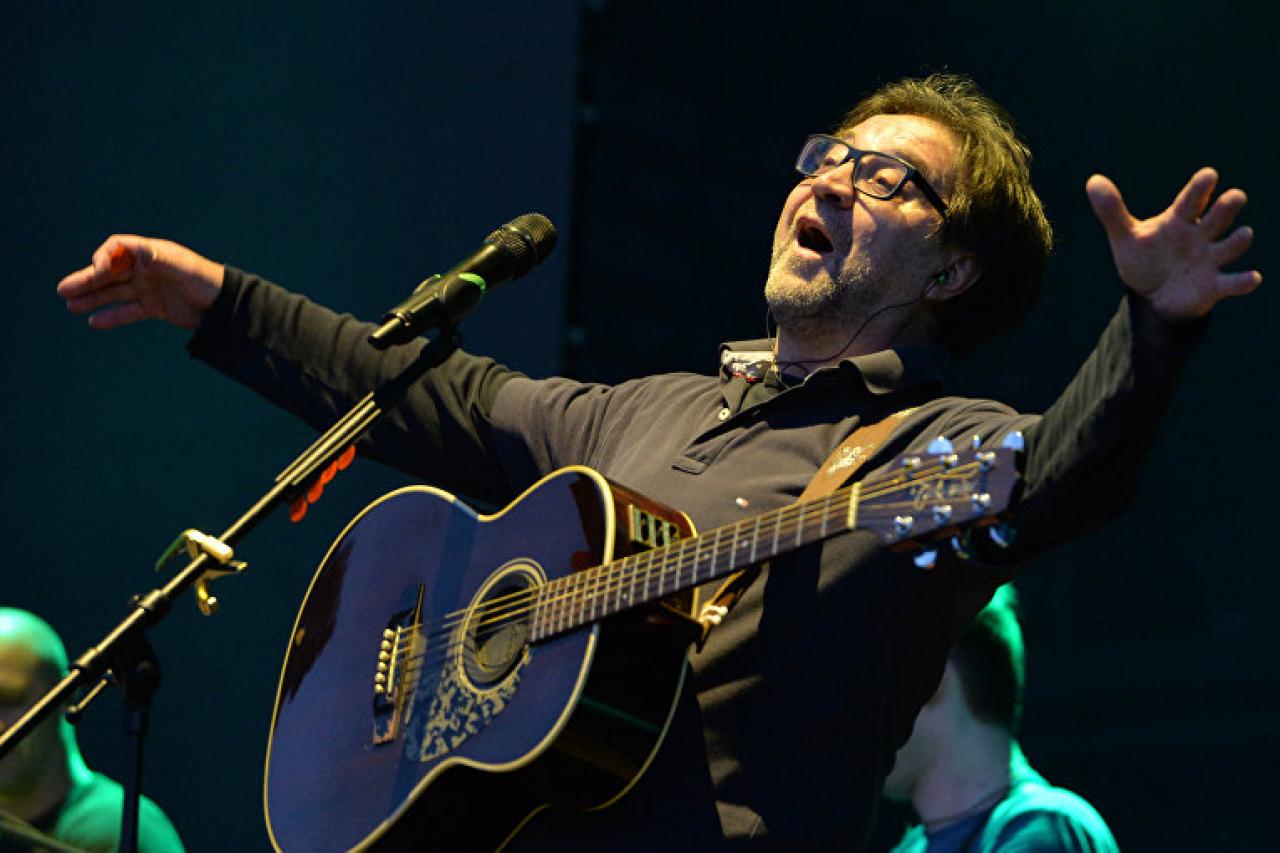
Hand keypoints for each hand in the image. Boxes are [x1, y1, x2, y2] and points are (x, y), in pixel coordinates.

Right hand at [57, 235, 224, 329]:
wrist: (224, 305)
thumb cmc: (203, 278)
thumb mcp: (178, 263)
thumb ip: (151, 255)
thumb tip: (124, 246)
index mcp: (150, 253)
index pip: (116, 248)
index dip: (103, 257)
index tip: (98, 269)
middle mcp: (146, 269)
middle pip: (110, 272)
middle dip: (87, 280)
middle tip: (63, 290)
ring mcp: (149, 288)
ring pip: (114, 293)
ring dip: (93, 299)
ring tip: (70, 305)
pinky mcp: (154, 307)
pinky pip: (128, 311)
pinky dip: (112, 316)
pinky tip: (94, 322)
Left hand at [1086, 168, 1261, 319]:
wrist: (1154, 297)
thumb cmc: (1145, 259)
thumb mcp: (1126, 237)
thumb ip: (1112, 211)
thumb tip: (1093, 180)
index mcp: (1179, 220)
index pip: (1192, 199)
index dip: (1201, 187)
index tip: (1209, 175)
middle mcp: (1201, 235)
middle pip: (1220, 215)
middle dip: (1228, 206)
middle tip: (1233, 198)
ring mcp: (1211, 259)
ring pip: (1233, 244)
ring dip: (1239, 240)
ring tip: (1241, 234)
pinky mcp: (1215, 285)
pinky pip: (1234, 282)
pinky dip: (1244, 281)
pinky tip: (1251, 278)